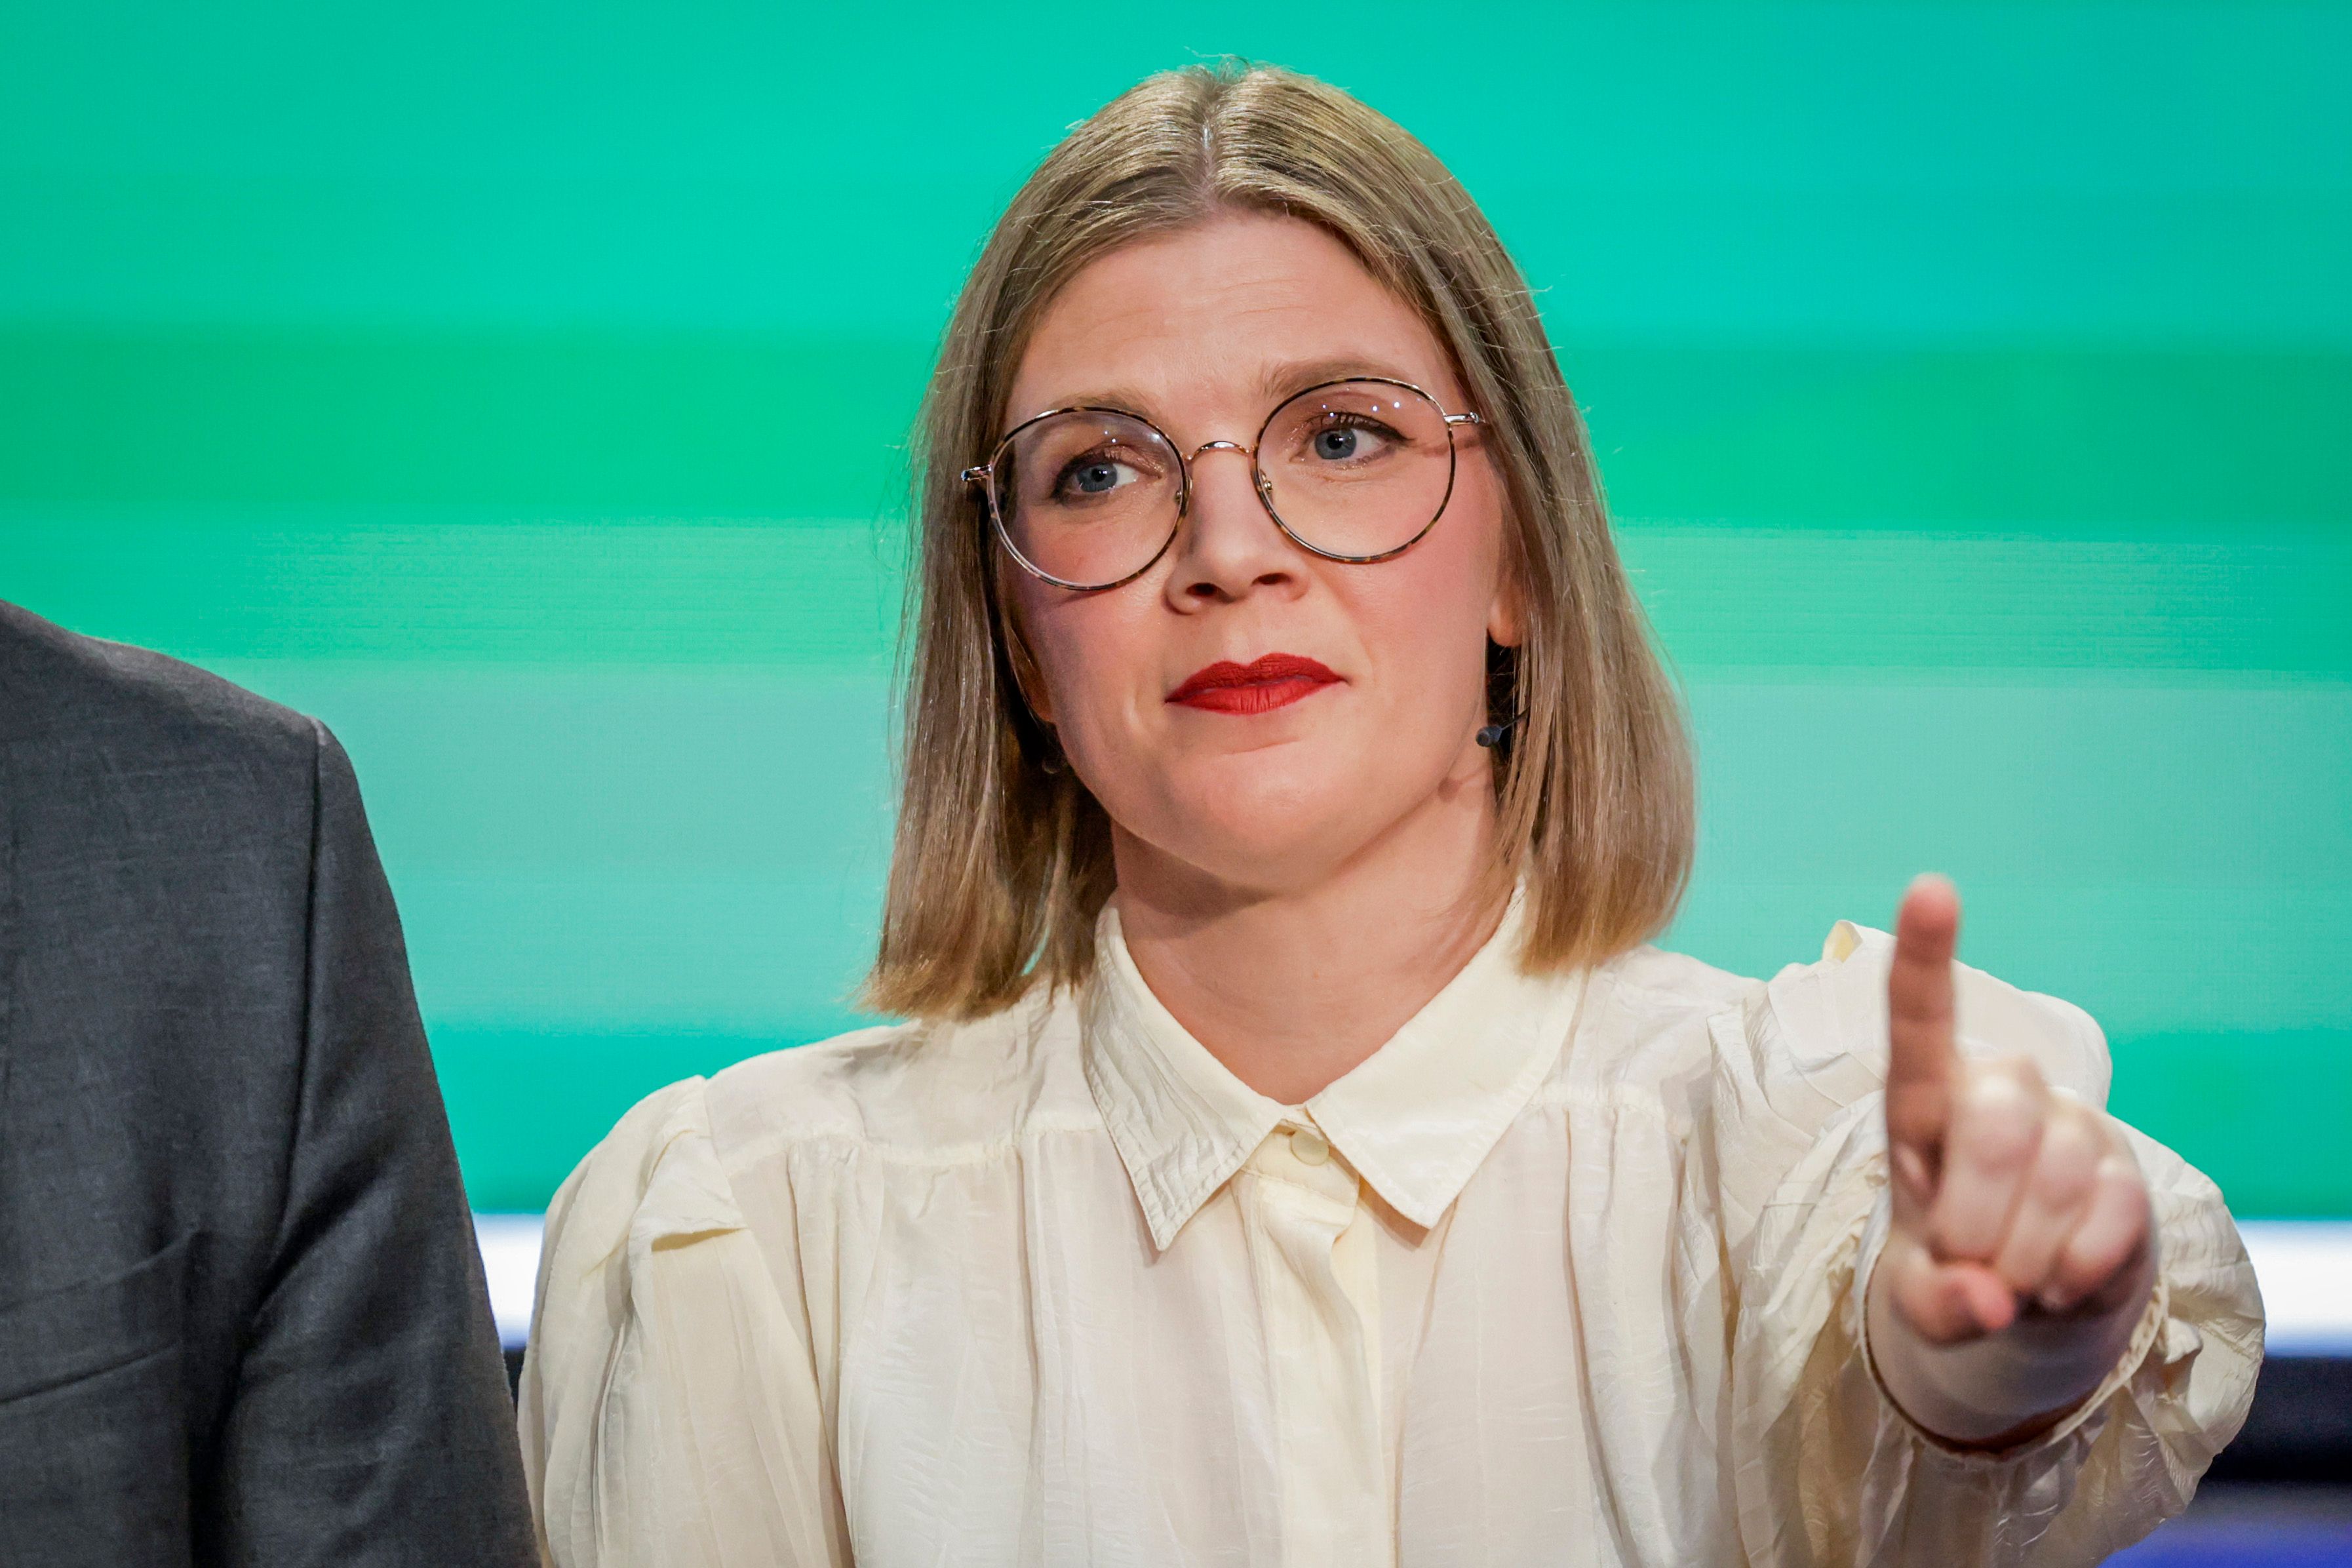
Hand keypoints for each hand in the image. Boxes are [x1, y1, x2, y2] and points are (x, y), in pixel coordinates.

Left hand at [1878, 876, 2154, 1345]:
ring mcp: (2069, 1125)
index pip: (1918, 1019)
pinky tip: (2057, 1276)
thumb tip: (1987, 1302)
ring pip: (2052, 1180)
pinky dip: (2072, 1272)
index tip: (1933, 887)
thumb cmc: (1953, 1269)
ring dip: (2022, 1256)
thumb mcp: (1921, 1297)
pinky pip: (2105, 1219)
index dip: (1927, 955)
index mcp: (1922, 1101)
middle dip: (1972, 1216)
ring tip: (2010, 1270)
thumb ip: (1933, 1304)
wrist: (2028, 1301)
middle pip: (1992, 1126)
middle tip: (1963, 1258)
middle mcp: (1997, 1092)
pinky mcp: (2126, 1170)